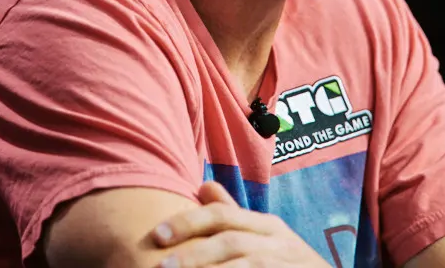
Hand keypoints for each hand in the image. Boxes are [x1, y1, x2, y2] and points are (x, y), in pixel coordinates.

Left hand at [148, 181, 328, 266]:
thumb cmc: (287, 261)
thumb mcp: (265, 234)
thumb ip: (232, 214)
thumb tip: (202, 185)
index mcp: (266, 225)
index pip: (223, 215)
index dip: (188, 222)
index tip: (156, 234)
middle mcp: (278, 243)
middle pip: (230, 242)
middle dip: (193, 254)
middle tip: (160, 265)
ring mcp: (286, 265)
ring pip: (245, 266)